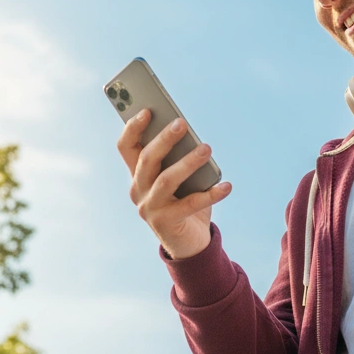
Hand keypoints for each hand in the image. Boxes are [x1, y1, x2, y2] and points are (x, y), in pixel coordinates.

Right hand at [118, 111, 231, 259]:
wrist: (189, 243)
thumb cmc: (184, 202)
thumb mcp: (180, 179)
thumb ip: (179, 160)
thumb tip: (194, 140)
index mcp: (138, 175)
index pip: (126, 147)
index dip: (133, 128)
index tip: (148, 110)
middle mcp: (138, 190)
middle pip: (146, 159)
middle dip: (163, 139)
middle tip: (181, 124)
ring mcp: (149, 208)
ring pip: (166, 180)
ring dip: (187, 163)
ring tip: (207, 149)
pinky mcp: (166, 223)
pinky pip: (191, 204)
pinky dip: (211, 194)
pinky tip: (227, 186)